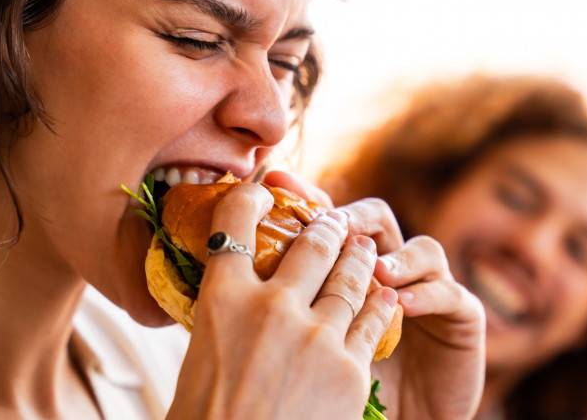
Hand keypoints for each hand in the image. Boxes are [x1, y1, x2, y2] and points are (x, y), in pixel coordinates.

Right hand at [168, 183, 399, 419]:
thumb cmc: (208, 415)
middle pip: (309, 244)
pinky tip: (384, 294)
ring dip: (358, 257)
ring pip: (348, 276)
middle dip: (325, 226)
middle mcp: (270, 305)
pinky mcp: (350, 367)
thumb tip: (241, 293)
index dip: (250, 195)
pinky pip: (371, 320)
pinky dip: (378, 302)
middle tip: (333, 222)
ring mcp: (314, 335)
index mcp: (222, 299)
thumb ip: (227, 315)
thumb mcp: (202, 353)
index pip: (233, 222)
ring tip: (364, 246)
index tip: (262, 189)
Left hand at [266, 177, 484, 419]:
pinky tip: (402, 305)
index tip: (274, 180)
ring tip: (376, 271)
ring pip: (422, 247)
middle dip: (350, 218)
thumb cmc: (336, 391)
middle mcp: (386, 270)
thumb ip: (275, 307)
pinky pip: (449, 293)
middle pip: (373, 221)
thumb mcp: (302, 347)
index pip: (326, 220)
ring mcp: (425, 290)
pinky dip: (426, 294)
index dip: (303, 196)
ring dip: (397, 254)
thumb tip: (213, 276)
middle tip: (332, 225)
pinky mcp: (460, 317)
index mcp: (346, 270)